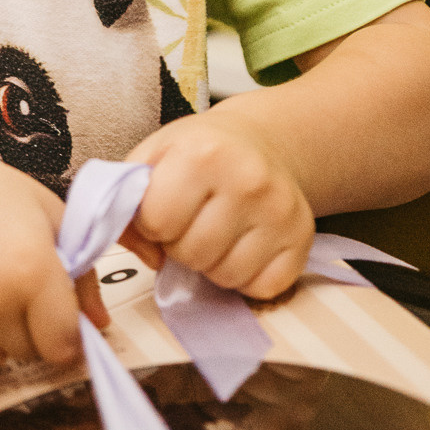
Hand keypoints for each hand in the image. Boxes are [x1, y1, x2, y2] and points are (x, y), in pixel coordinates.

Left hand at [124, 109, 314, 298]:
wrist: (262, 142)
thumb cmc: (200, 151)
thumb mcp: (154, 155)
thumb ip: (127, 197)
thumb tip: (138, 248)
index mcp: (202, 153)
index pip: (157, 221)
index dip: (152, 221)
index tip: (164, 206)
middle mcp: (248, 180)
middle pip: (191, 254)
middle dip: (181, 244)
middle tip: (193, 219)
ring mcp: (280, 211)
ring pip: (225, 276)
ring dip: (212, 263)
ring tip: (217, 230)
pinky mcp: (302, 240)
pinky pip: (261, 288)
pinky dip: (246, 277)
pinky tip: (244, 244)